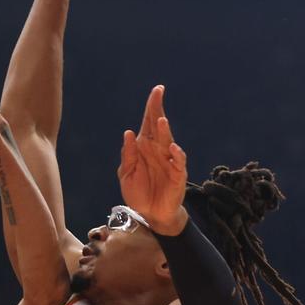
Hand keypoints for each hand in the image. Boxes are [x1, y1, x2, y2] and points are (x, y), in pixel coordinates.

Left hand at [117, 85, 187, 233]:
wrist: (150, 214)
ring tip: (160, 120)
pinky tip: (172, 147)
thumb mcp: (126, 173)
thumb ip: (128, 155)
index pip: (148, 123)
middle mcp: (158, 150)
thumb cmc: (139, 192)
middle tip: (158, 93)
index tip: (157, 90)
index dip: (152, 107)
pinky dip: (176, 154)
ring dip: (164, 131)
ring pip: (168, 141)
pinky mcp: (177, 175)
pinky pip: (178, 162)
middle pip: (158, 127)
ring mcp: (169, 161)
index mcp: (145, 147)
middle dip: (157, 110)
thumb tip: (128, 133)